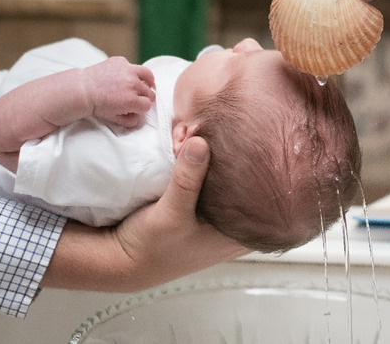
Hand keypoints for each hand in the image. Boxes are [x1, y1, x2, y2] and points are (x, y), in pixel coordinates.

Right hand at [41, 136, 249, 290]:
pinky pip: (208, 176)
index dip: (261, 168)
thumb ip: (188, 180)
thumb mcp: (171, 213)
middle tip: (220, 131)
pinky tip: (192, 144)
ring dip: (214, 155)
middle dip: (233, 155)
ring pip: (226, 176)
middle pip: (246, 181)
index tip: (250, 141)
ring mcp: (218, 214)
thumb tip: (201, 142)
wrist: (123, 259)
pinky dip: (200, 160)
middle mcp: (235, 223)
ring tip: (202, 133)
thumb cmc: (153, 247)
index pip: (266, 195)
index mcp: (241, 233)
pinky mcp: (200, 204)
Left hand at [80, 57, 155, 128]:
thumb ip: (130, 120)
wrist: (83, 90)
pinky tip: (125, 76)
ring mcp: (128, 70)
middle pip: (149, 92)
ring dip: (147, 82)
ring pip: (148, 75)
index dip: (143, 108)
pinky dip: (131, 72)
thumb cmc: (97, 105)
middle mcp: (132, 84)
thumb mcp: (114, 118)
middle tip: (138, 98)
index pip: (148, 105)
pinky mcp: (121, 61)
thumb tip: (139, 117)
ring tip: (144, 84)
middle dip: (144, 97)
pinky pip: (133, 66)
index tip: (138, 107)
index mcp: (132, 100)